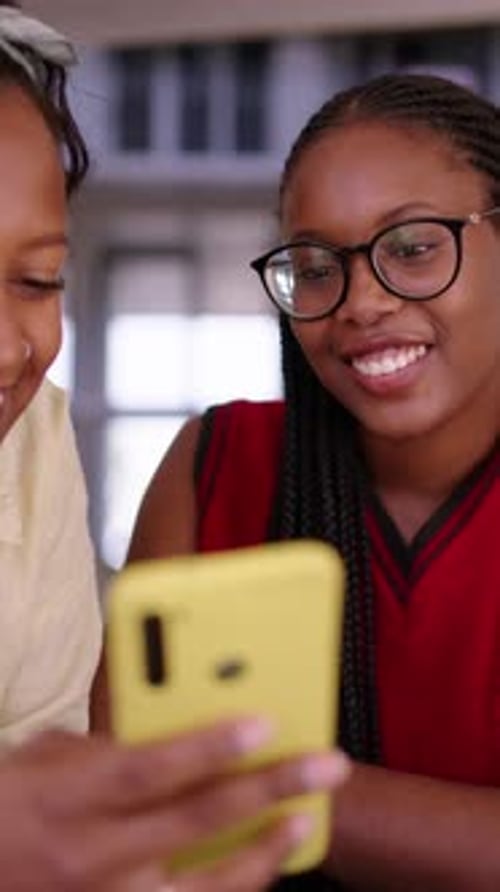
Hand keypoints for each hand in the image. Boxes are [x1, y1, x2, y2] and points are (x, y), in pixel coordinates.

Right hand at [0, 720, 349, 890]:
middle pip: (195, 823)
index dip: (211, 747)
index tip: (264, 723)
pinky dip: (230, 890)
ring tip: (302, 822)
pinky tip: (258, 868)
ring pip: (203, 890)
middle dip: (268, 790)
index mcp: (69, 798)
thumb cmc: (4, 806)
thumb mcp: (39, 760)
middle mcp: (92, 856)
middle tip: (322, 767)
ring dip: (263, 854)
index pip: (151, 768)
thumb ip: (106, 746)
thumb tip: (168, 734)